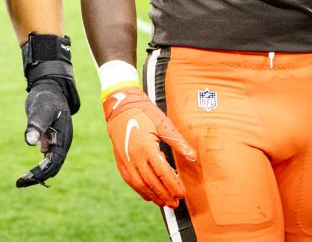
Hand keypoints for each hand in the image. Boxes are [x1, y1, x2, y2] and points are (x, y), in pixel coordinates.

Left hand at [15, 33, 80, 187]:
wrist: (49, 88)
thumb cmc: (47, 97)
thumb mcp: (41, 109)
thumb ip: (36, 125)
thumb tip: (30, 142)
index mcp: (63, 137)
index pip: (54, 161)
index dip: (41, 172)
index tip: (26, 178)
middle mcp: (62, 142)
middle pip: (53, 167)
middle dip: (38, 177)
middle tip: (20, 183)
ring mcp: (57, 142)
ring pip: (50, 164)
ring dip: (38, 174)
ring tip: (21, 181)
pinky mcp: (50, 140)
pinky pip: (46, 158)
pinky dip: (38, 167)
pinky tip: (28, 174)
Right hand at [102, 86, 195, 207]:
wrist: (119, 107)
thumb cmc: (144, 113)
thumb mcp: (163, 124)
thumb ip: (178, 142)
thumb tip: (192, 156)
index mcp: (146, 147)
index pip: (163, 173)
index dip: (173, 185)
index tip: (182, 194)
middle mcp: (134, 157)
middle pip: (152, 182)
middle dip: (165, 195)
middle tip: (175, 204)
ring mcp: (126, 160)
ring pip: (140, 184)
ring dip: (153, 196)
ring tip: (164, 204)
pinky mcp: (120, 161)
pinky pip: (130, 181)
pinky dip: (140, 190)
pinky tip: (149, 195)